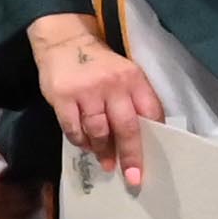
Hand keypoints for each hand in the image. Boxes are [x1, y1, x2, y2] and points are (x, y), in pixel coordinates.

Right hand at [30, 13, 155, 177]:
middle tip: (132, 177)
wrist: (64, 41)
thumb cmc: (100, 65)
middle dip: (131, 156)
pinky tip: (86, 146)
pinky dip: (81, 142)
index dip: (154, 137)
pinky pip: (74, 129)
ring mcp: (86, 91)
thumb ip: (134, 101)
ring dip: (103, 151)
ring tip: (106, 162)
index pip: (150, 111)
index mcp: (134, 79)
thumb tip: (143, 137)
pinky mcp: (63, 97)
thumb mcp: (125, 75)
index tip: (154, 159)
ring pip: (99, 131)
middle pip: (126, 127)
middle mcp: (113, 85)